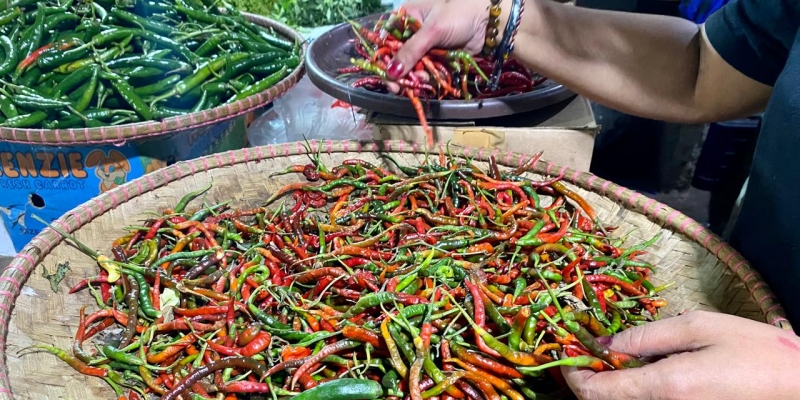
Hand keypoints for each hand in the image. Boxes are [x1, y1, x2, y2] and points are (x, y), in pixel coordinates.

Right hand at [386, 0, 495, 79]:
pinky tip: (427, 81)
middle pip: (396, 57)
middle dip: (398, 72)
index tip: (385, 74)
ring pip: (410, 68)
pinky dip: (425, 79)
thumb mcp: (433, 31)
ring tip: (420, 81)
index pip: (386, 39)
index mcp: (406, 17)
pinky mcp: (435, 59)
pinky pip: (425, 72)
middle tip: (397, 88)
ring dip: (413, 77)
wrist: (488, 24)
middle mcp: (412, 33)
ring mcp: (424, 48)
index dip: (383, 57)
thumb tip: (391, 72)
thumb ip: (411, 51)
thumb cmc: (459, 15)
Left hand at [563, 311, 799, 399]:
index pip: (596, 392)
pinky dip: (633, 393)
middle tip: (587, 356)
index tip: (566, 356)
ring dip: (611, 388)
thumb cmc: (757, 354)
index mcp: (665, 388)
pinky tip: (640, 373)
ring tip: (613, 362)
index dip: (573, 375)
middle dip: (589, 381)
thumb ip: (647, 336)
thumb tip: (606, 344)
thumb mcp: (700, 328)